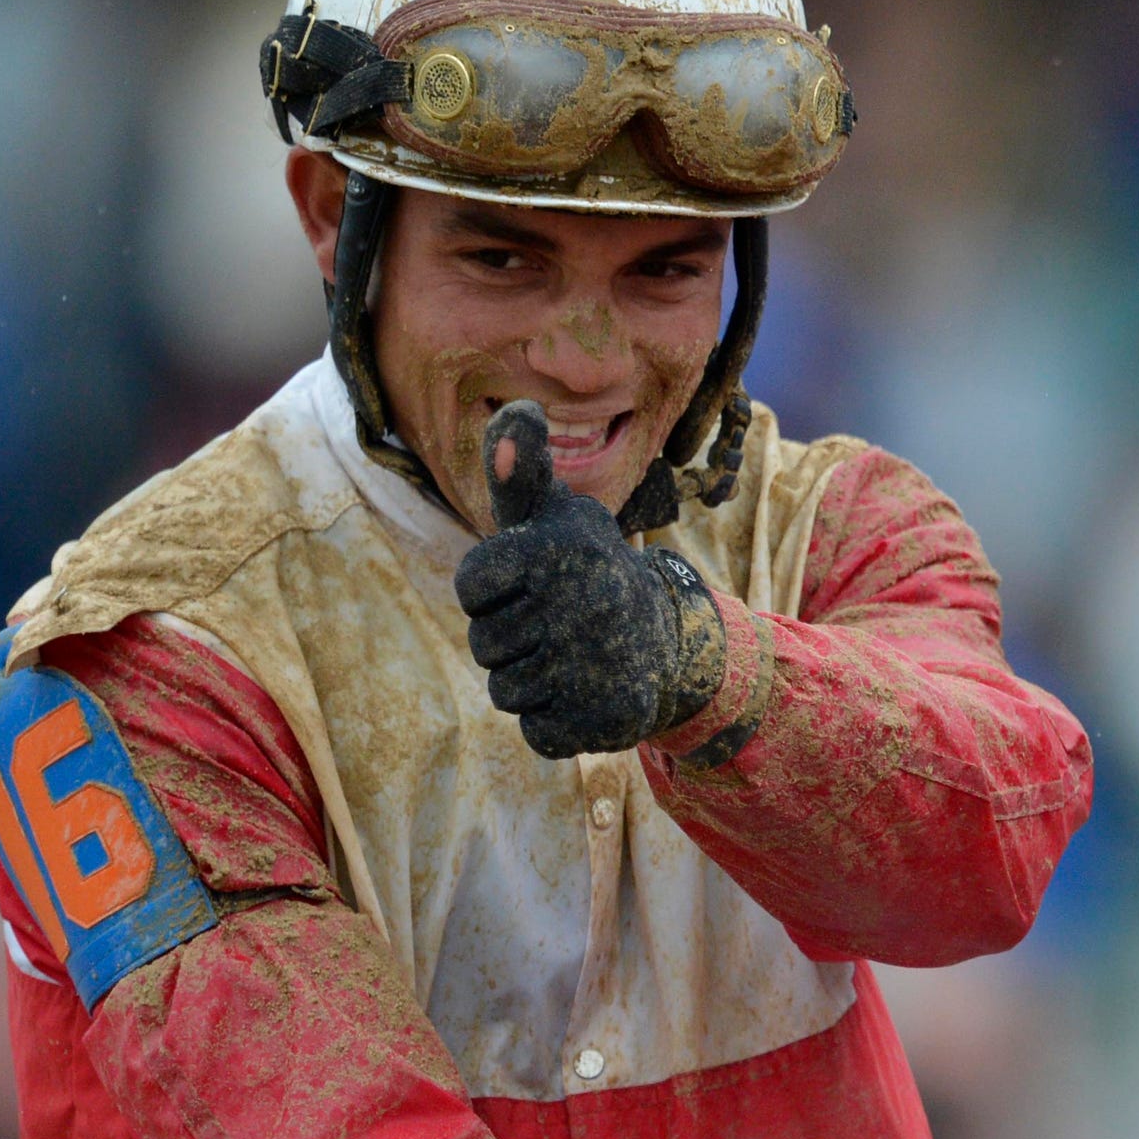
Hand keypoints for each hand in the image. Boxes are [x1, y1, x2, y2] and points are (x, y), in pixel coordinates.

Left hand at [454, 400, 726, 758]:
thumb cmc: (583, 571)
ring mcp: (593, 663)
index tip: (531, 579)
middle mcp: (580, 602)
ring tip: (572, 656)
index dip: (490, 590)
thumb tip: (517, 407)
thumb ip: (520, 471)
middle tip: (558, 622)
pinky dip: (554, 719)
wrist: (666, 641)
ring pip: (505, 691)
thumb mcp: (552, 516)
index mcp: (559, 547)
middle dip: (510, 639)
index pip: (471, 587)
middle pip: (485, 644)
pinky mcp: (603, 717)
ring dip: (530, 680)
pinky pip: (537, 732)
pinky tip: (585, 692)